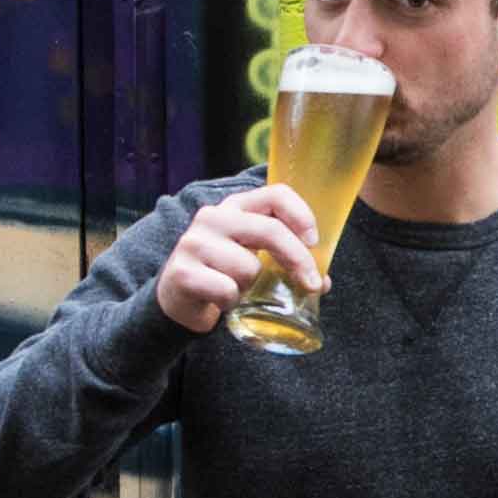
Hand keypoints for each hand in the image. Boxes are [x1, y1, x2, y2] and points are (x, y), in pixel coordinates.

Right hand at [155, 184, 327, 333]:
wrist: (177, 300)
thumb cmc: (222, 274)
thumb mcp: (252, 257)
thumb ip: (285, 262)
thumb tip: (321, 282)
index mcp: (235, 207)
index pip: (276, 194)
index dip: (301, 215)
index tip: (313, 242)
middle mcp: (213, 217)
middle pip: (270, 230)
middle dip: (298, 260)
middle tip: (310, 284)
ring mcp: (194, 242)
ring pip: (249, 268)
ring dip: (250, 287)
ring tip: (237, 289)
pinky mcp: (183, 272)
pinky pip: (227, 290)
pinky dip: (230, 302)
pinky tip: (220, 301)